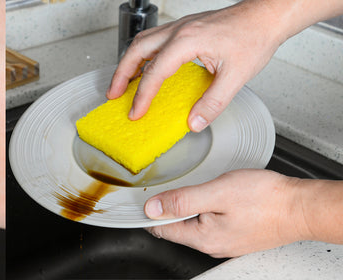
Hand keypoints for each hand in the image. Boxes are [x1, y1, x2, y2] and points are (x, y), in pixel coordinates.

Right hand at [107, 0, 281, 130]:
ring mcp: (179, 26)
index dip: (142, 95)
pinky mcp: (185, 27)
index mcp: (186, 40)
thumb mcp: (236, 77)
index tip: (136, 112)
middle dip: (121, 73)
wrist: (264, 17)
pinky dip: (143, 54)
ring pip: (142, 41)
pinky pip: (154, 39)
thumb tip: (194, 121)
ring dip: (129, 61)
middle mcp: (177, 30)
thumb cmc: (253, 39)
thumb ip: (213, 102)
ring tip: (124, 81)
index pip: (155, 71)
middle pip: (136, 50)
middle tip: (113, 93)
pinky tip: (148, 65)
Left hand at [144, 170, 308, 256]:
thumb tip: (152, 209)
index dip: (145, 214)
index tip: (131, 200)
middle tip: (147, 188)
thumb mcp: (216, 193)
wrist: (299, 206)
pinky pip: (207, 222)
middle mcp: (213, 244)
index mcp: (204, 237)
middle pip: (175, 228)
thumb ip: (182, 201)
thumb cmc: (264, 199)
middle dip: (161, 210)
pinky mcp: (236, 232)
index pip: (162, 230)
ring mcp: (226, 240)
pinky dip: (196, 209)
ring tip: (168, 189)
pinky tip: (197, 196)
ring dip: (179, 208)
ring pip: (191, 224)